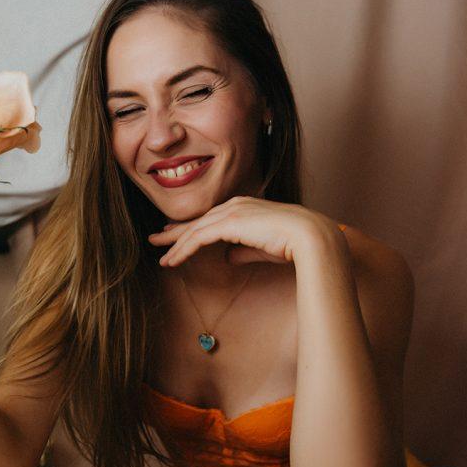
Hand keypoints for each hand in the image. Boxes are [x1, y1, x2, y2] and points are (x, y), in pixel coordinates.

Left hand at [148, 196, 331, 266]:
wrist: (309, 236)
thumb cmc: (293, 244)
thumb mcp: (262, 247)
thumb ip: (243, 250)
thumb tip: (228, 257)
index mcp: (244, 207)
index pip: (212, 218)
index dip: (193, 228)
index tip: (177, 236)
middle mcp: (235, 205)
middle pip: (198, 221)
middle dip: (176, 232)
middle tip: (157, 239)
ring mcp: (231, 212)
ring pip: (195, 230)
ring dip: (176, 244)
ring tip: (162, 257)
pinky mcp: (229, 223)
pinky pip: (198, 238)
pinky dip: (183, 249)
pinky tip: (172, 260)